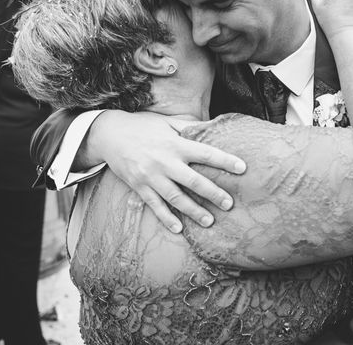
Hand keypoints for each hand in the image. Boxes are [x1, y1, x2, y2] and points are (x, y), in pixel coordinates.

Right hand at [89, 111, 245, 232]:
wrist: (110, 134)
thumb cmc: (144, 126)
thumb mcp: (167, 122)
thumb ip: (189, 126)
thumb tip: (211, 127)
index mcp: (175, 144)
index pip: (205, 153)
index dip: (225, 161)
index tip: (242, 168)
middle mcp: (165, 161)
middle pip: (193, 181)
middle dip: (213, 193)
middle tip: (229, 204)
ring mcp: (151, 176)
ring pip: (175, 197)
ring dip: (193, 211)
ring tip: (209, 221)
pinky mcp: (139, 186)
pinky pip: (155, 205)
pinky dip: (166, 218)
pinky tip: (178, 229)